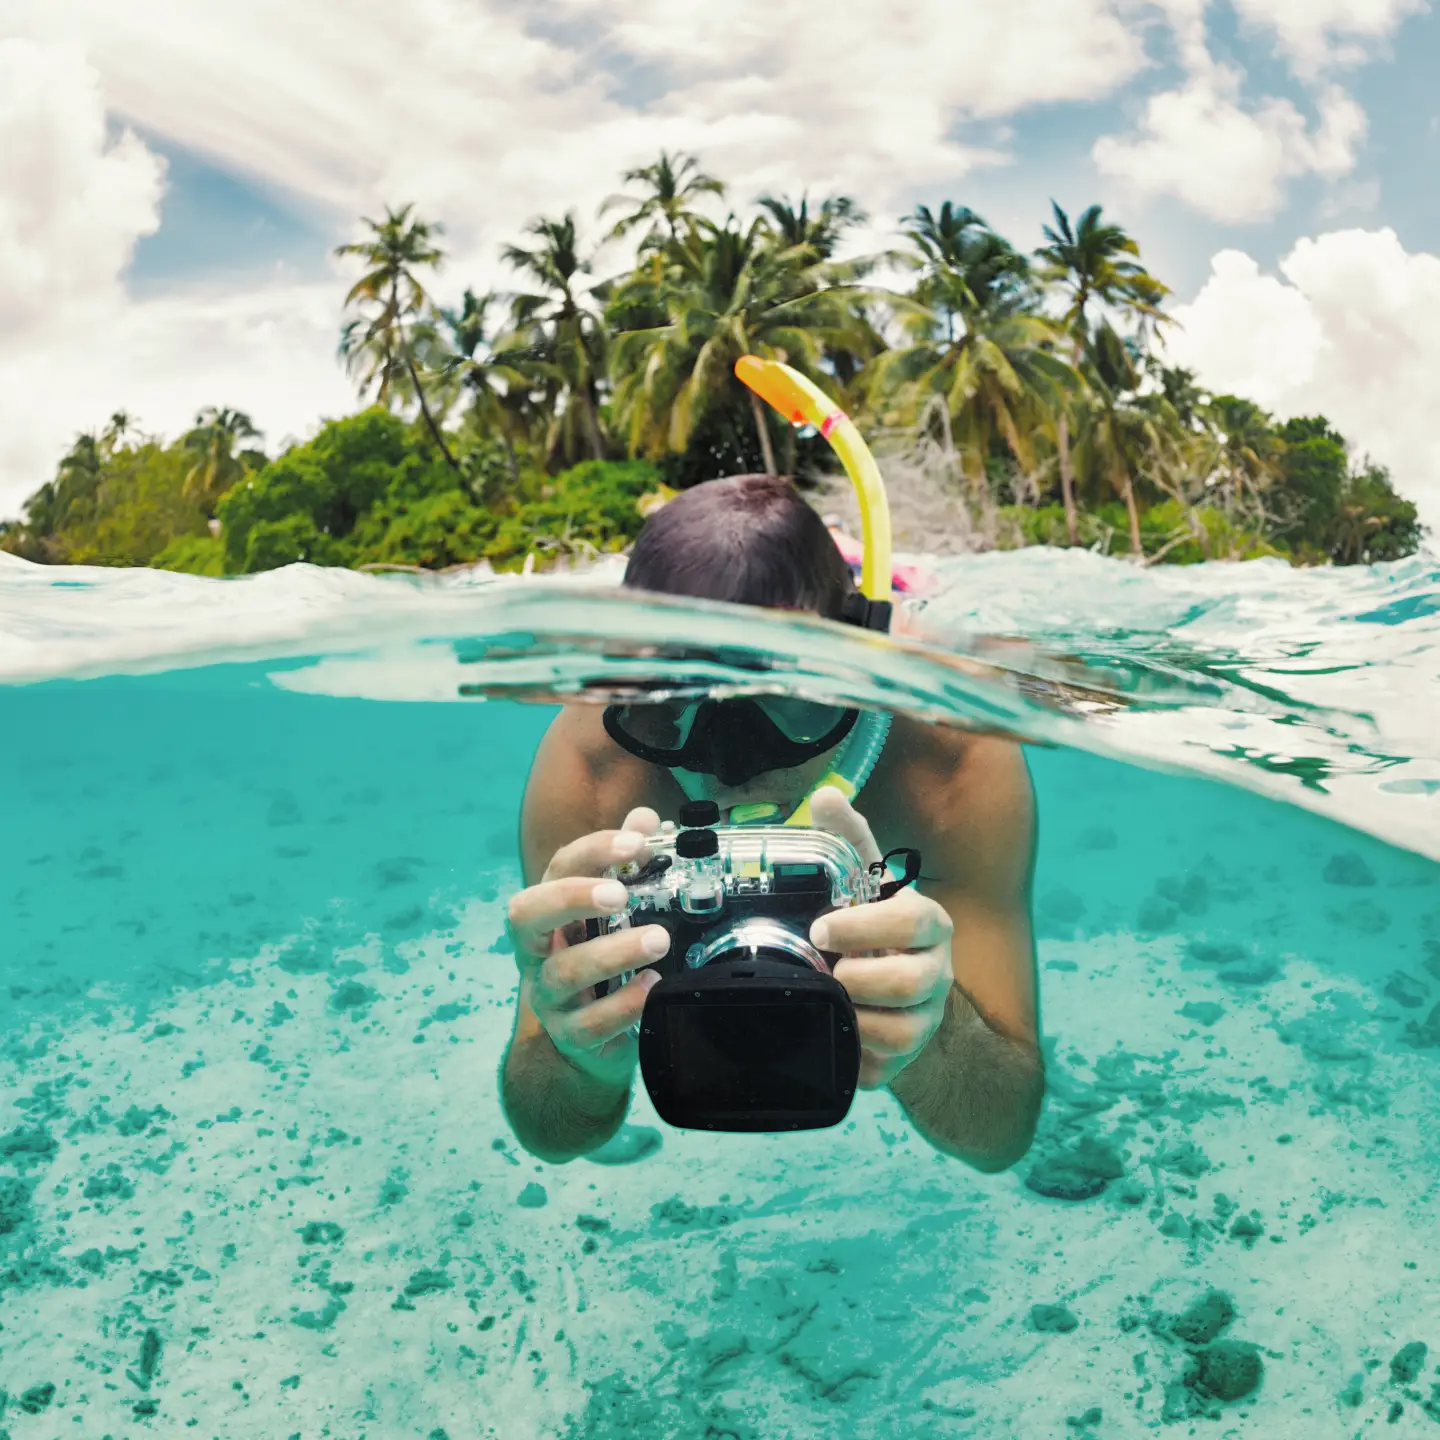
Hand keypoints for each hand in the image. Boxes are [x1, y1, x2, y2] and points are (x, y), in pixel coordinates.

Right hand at [506, 807, 672, 1090]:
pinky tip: (652, 987)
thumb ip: (627, 862)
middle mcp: (539, 949)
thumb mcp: (612, 911)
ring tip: (659, 940)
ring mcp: (548, 995)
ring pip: (565, 971)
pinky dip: (623, 1005)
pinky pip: (589, 1024)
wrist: (594, 1039)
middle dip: (572, 898)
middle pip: (527, 914)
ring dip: (614, 952)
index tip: (637, 842)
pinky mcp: (570, 1035)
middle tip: (620, 894)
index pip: (559, 868)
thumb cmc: (602, 959)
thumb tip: (646, 818)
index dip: (594, 850)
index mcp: (550, 910)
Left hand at [807, 786, 952, 1088]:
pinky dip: (852, 1053)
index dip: (865, 928)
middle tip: (824, 970)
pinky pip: (881, 1067)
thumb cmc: (873, 931)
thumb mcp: (864, 885)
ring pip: (898, 1033)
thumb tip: (825, 796)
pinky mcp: (908, 1060)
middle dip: (855, 979)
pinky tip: (836, 1033)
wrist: (893, 996)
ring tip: (829, 1000)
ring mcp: (927, 1020)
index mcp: (931, 926)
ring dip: (852, 1018)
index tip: (821, 930)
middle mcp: (938, 974)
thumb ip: (848, 841)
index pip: (913, 922)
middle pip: (907, 984)